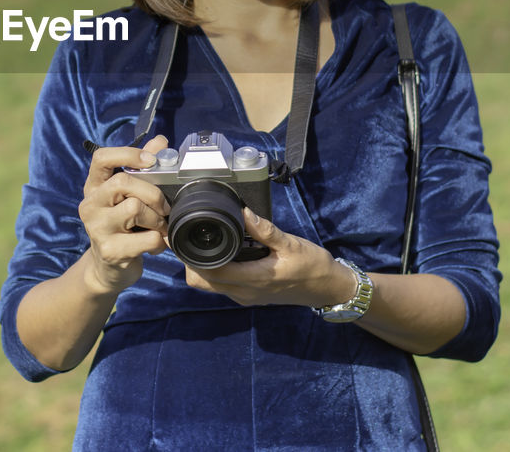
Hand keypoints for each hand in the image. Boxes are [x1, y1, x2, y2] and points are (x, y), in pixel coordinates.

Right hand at [78, 135, 171, 295]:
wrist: (108, 268)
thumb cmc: (122, 226)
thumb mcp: (128, 196)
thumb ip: (144, 168)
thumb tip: (161, 141)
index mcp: (94, 186)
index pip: (102, 158)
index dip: (127, 154)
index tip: (150, 161)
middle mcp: (90, 204)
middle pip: (123, 182)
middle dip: (153, 193)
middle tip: (164, 207)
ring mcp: (96, 228)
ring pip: (134, 208)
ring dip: (157, 219)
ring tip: (159, 227)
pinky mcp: (109, 251)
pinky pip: (146, 238)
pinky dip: (159, 241)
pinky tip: (155, 245)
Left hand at [182, 209, 357, 308]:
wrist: (328, 288)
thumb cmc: (312, 266)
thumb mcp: (291, 244)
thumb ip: (265, 230)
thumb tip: (243, 212)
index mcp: (255, 279)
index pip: (211, 272)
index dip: (192, 256)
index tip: (182, 237)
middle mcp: (245, 292)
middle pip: (203, 283)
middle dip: (191, 262)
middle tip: (190, 237)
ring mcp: (246, 297)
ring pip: (211, 286)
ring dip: (201, 268)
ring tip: (205, 242)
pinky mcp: (250, 295)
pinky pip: (222, 286)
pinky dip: (214, 272)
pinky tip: (222, 252)